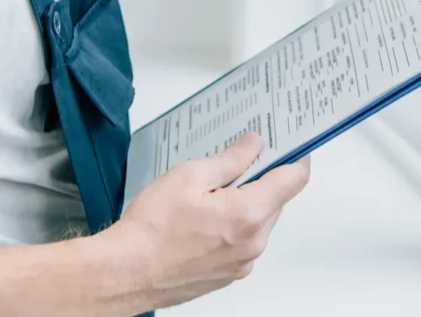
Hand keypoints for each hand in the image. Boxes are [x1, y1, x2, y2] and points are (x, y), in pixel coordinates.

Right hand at [107, 133, 311, 309]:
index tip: (292, 145)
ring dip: (244, 205)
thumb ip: (231, 159)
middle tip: (230, 168)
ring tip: (207, 199)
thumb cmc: (151, 229)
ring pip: (259, 222)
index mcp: (249, 214)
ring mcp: (242, 262)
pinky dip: (232, 227)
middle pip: (275, 201)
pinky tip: (203, 221)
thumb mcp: (190, 176)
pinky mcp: (229, 274)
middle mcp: (253, 242)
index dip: (296, 157)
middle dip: (260, 181)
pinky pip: (244, 242)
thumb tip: (254, 145)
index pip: (294, 179)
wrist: (124, 272)